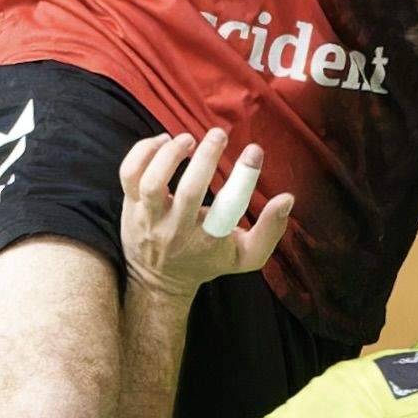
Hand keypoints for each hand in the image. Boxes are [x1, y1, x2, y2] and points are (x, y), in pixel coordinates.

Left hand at [118, 128, 292, 297]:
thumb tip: (288, 199)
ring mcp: (150, 219)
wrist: (158, 282)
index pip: (230, 208)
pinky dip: (143, 151)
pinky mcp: (130, 206)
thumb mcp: (245, 256)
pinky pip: (129, 174)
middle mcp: (178, 230)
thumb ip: (270, 230)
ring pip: (153, 182)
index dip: (244, 178)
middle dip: (206, 157)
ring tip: (188, 139)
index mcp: (209, 240)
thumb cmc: (207, 261)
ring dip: (171, 154)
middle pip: (190, 191)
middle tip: (219, 134)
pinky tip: (163, 141)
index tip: (255, 151)